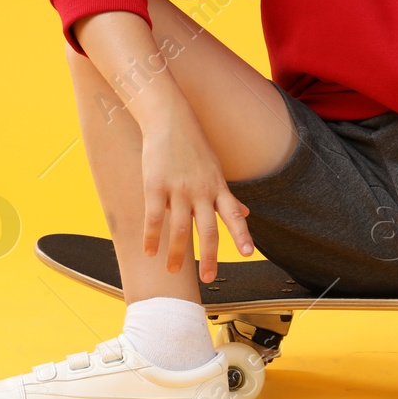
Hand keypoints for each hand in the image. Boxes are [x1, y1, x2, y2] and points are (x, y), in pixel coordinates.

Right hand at [139, 102, 255, 283]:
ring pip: (180, 229)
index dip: (241, 235)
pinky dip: (152, 238)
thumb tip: (247, 214)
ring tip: (172, 270)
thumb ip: (228, 196)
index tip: (247, 254)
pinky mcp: (155, 186)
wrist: (170, 120)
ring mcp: (178, 189)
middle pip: (208, 230)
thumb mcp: (216, 170)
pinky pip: (154, 218)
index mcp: (217, 188)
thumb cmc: (194, 147)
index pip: (233, 215)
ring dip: (177, 253)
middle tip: (208, 278)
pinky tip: (149, 252)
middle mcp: (201, 191)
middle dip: (209, 257)